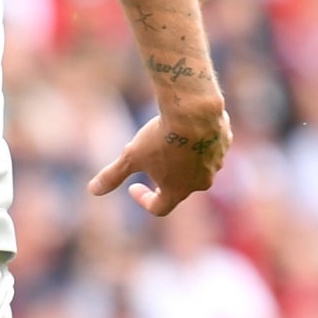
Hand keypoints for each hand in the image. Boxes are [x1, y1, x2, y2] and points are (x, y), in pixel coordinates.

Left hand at [89, 104, 231, 216]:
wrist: (193, 110)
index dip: (143, 200)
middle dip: (163, 178)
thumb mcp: (130, 157)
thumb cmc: (159, 137)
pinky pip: (208, 147)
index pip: (159, 208)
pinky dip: (196, 143)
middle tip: (150, 163)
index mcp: (178, 191)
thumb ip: (112, 176)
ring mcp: (216, 163)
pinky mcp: (225, 144)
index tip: (132, 187)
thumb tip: (92, 190)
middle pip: (179, 187)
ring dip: (181, 160)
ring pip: (196, 166)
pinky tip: (185, 128)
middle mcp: (201, 182)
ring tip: (166, 141)